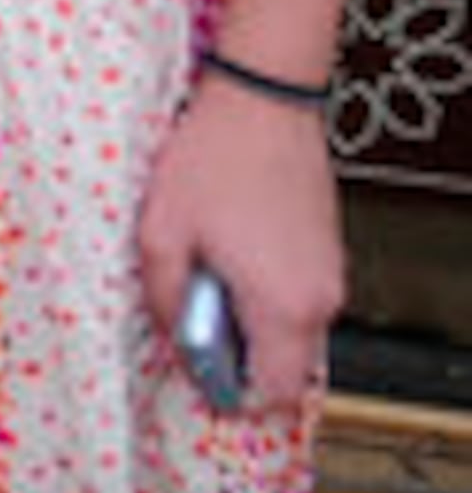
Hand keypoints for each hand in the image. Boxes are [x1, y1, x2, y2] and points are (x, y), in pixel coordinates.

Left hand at [136, 69, 343, 416]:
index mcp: (282, 306)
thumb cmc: (211, 159)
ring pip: (288, 327)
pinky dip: (263, 289)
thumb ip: (163, 297)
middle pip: (282, 363)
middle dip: (234, 348)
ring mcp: (330, 274)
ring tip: (205, 265)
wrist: (263, 100)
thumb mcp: (162, 231)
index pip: (275, 392)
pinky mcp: (328, 251)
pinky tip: (228, 246)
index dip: (231, 389)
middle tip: (190, 305)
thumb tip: (171, 335)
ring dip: (246, 314)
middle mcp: (319, 300)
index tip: (196, 367)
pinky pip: (296, 295)